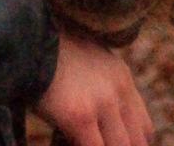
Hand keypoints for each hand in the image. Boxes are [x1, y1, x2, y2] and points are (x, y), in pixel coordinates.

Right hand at [34, 31, 152, 145]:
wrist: (29, 39)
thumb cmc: (50, 55)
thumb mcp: (88, 65)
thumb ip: (101, 89)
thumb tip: (99, 123)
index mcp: (122, 78)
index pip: (144, 128)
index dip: (132, 145)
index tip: (115, 145)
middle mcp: (119, 89)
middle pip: (137, 141)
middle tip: (100, 143)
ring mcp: (102, 103)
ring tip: (82, 141)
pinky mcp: (81, 117)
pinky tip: (64, 142)